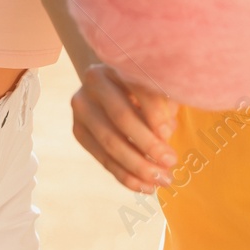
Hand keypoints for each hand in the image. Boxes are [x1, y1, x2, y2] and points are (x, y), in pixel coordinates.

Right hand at [71, 63, 179, 193]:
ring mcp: (82, 107)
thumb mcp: (157, 85)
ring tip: (162, 180)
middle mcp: (94, 81)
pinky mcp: (78, 131)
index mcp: (117, 62)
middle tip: (171, 162)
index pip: (136, 86)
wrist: (112, 83)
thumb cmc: (145, 85)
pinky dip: (126, 176)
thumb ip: (165, 102)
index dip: (154, 111)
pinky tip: (146, 187)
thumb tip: (166, 131)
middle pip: (121, 117)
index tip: (170, 132)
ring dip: (138, 166)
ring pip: (110, 142)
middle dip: (148, 144)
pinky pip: (103, 159)